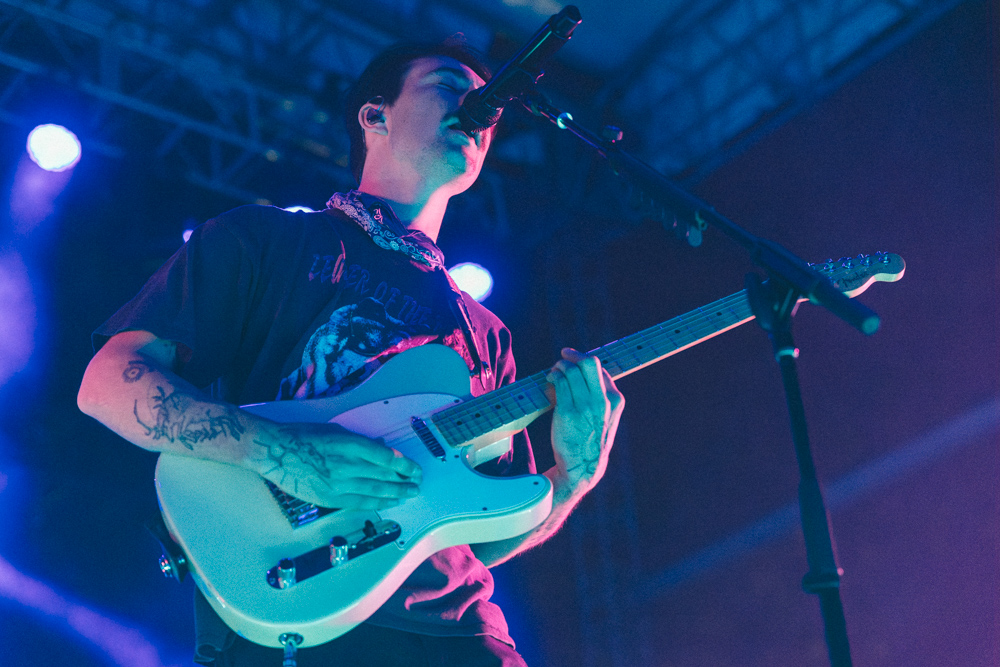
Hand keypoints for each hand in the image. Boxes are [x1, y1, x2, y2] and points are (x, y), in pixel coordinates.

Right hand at [248, 420, 421, 508]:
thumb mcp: (335, 430)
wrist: (276, 453)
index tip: (415, 468)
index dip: (404, 465)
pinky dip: (378, 504)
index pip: (386, 457)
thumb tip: (380, 447)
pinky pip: (360, 503)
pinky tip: (390, 503)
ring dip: (396, 493)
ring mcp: (339, 484)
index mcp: (350, 445)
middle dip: (405, 480)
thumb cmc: (302, 437)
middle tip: (417, 482)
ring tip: (410, 494)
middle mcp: (348, 465)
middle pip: (385, 476)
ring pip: (375, 491)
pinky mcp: (330, 498)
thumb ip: (359, 441)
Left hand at [547, 348, 624, 496]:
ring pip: (571, 370)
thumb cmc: (591, 439)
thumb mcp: (607, 416)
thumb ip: (601, 395)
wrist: (583, 466)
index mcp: (615, 399)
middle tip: (564, 355)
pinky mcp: (567, 412)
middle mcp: (603, 400)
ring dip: (560, 366)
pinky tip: (550, 380)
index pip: (600, 368)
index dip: (584, 361)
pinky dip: (553, 376)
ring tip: (554, 371)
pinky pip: (559, 383)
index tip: (575, 360)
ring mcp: (585, 406)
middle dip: (573, 354)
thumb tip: (584, 371)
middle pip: (589, 362)